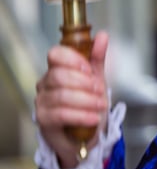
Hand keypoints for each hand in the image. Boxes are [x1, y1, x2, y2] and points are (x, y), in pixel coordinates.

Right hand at [34, 32, 109, 168]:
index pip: (55, 54)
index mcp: (57, 69)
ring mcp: (43, 102)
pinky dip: (81, 115)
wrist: (85, 132)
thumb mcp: (95, 79)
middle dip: (85, 83)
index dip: (73, 59)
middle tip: (100, 90)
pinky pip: (61, 114)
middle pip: (59, 76)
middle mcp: (46, 84)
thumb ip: (96, 58)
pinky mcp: (44, 120)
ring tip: (101, 105)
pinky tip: (94, 118)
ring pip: (62, 96)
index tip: (88, 68)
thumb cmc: (87, 103)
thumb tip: (101, 35)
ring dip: (86, 100)